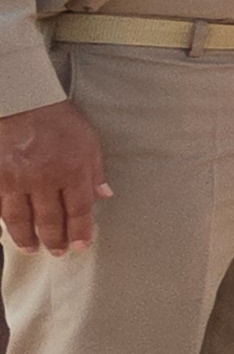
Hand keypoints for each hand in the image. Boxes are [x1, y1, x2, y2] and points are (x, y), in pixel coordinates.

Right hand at [0, 97, 109, 253]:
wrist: (21, 101)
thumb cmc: (57, 119)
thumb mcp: (88, 140)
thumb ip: (95, 171)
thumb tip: (104, 196)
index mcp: (72, 170)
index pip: (78, 210)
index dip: (80, 232)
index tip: (81, 245)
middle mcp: (44, 179)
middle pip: (49, 219)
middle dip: (54, 240)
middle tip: (57, 252)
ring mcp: (16, 180)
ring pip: (21, 218)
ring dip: (27, 237)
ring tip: (32, 248)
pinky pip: (0, 207)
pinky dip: (6, 222)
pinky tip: (10, 230)